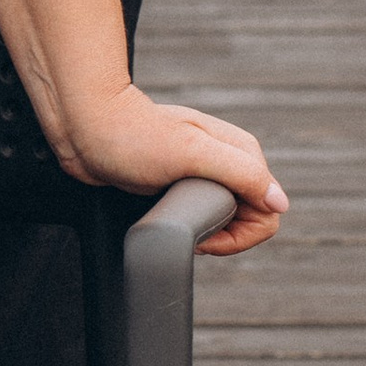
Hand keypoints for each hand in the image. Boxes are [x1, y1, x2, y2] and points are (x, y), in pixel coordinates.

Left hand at [53, 83, 287, 255]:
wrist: (85, 129)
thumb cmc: (133, 137)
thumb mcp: (191, 153)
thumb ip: (240, 174)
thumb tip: (279, 204)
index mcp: (241, 151)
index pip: (269, 210)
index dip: (240, 234)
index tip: (204, 236)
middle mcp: (228, 160)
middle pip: (250, 216)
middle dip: (224, 235)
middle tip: (188, 232)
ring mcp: (205, 172)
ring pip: (226, 217)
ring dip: (208, 231)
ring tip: (175, 220)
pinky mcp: (181, 182)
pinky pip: (202, 213)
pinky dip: (191, 224)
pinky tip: (168, 216)